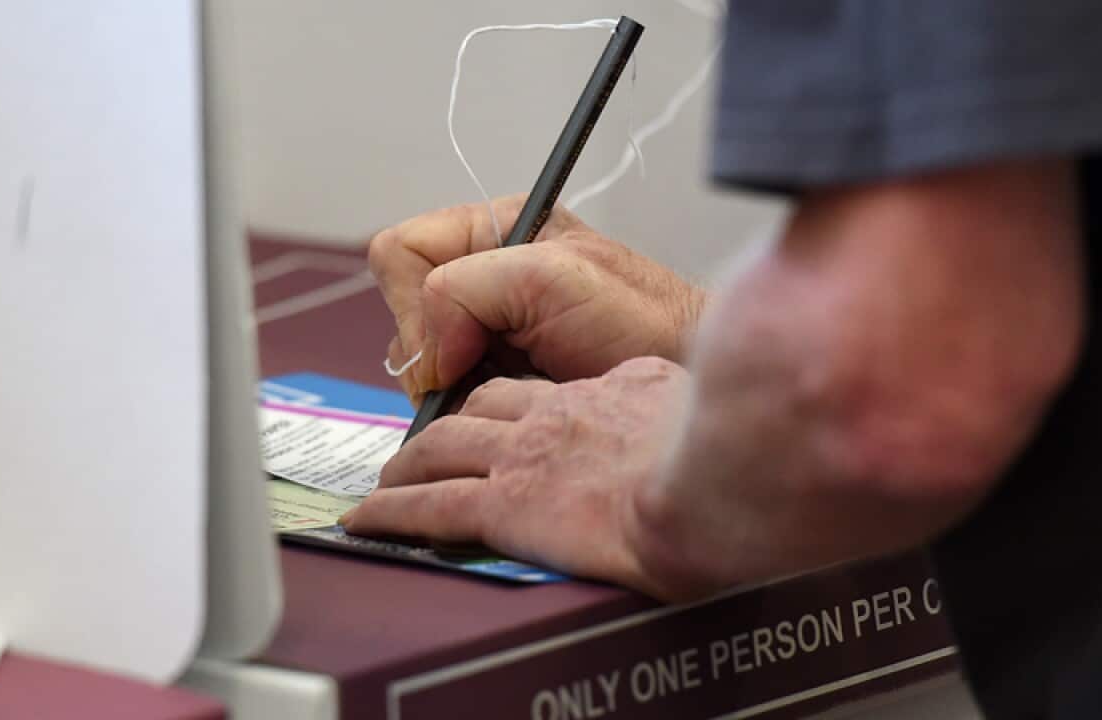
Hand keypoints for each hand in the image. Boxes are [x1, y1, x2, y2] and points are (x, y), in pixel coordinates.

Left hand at [341, 357, 695, 598]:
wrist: (719, 485)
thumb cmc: (733, 456)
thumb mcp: (713, 408)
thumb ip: (683, 405)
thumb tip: (683, 409)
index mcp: (614, 388)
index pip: (549, 385)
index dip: (517, 397)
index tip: (509, 412)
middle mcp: (561, 412)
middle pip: (485, 405)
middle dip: (453, 419)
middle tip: (431, 440)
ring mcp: (528, 455)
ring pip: (445, 446)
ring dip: (411, 461)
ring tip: (390, 478)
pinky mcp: (508, 502)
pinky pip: (431, 506)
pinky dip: (391, 513)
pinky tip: (368, 521)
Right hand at [368, 195, 705, 404]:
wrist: (683, 378)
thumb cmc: (638, 322)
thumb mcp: (547, 278)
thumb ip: (462, 290)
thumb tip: (425, 354)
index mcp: (490, 228)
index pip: (398, 253)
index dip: (415, 304)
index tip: (462, 345)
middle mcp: (480, 273)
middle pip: (401, 311)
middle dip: (435, 350)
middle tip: (488, 371)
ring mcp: (485, 327)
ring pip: (418, 361)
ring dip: (454, 383)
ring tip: (514, 386)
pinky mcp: (494, 374)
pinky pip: (444, 395)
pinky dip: (468, 407)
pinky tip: (514, 403)